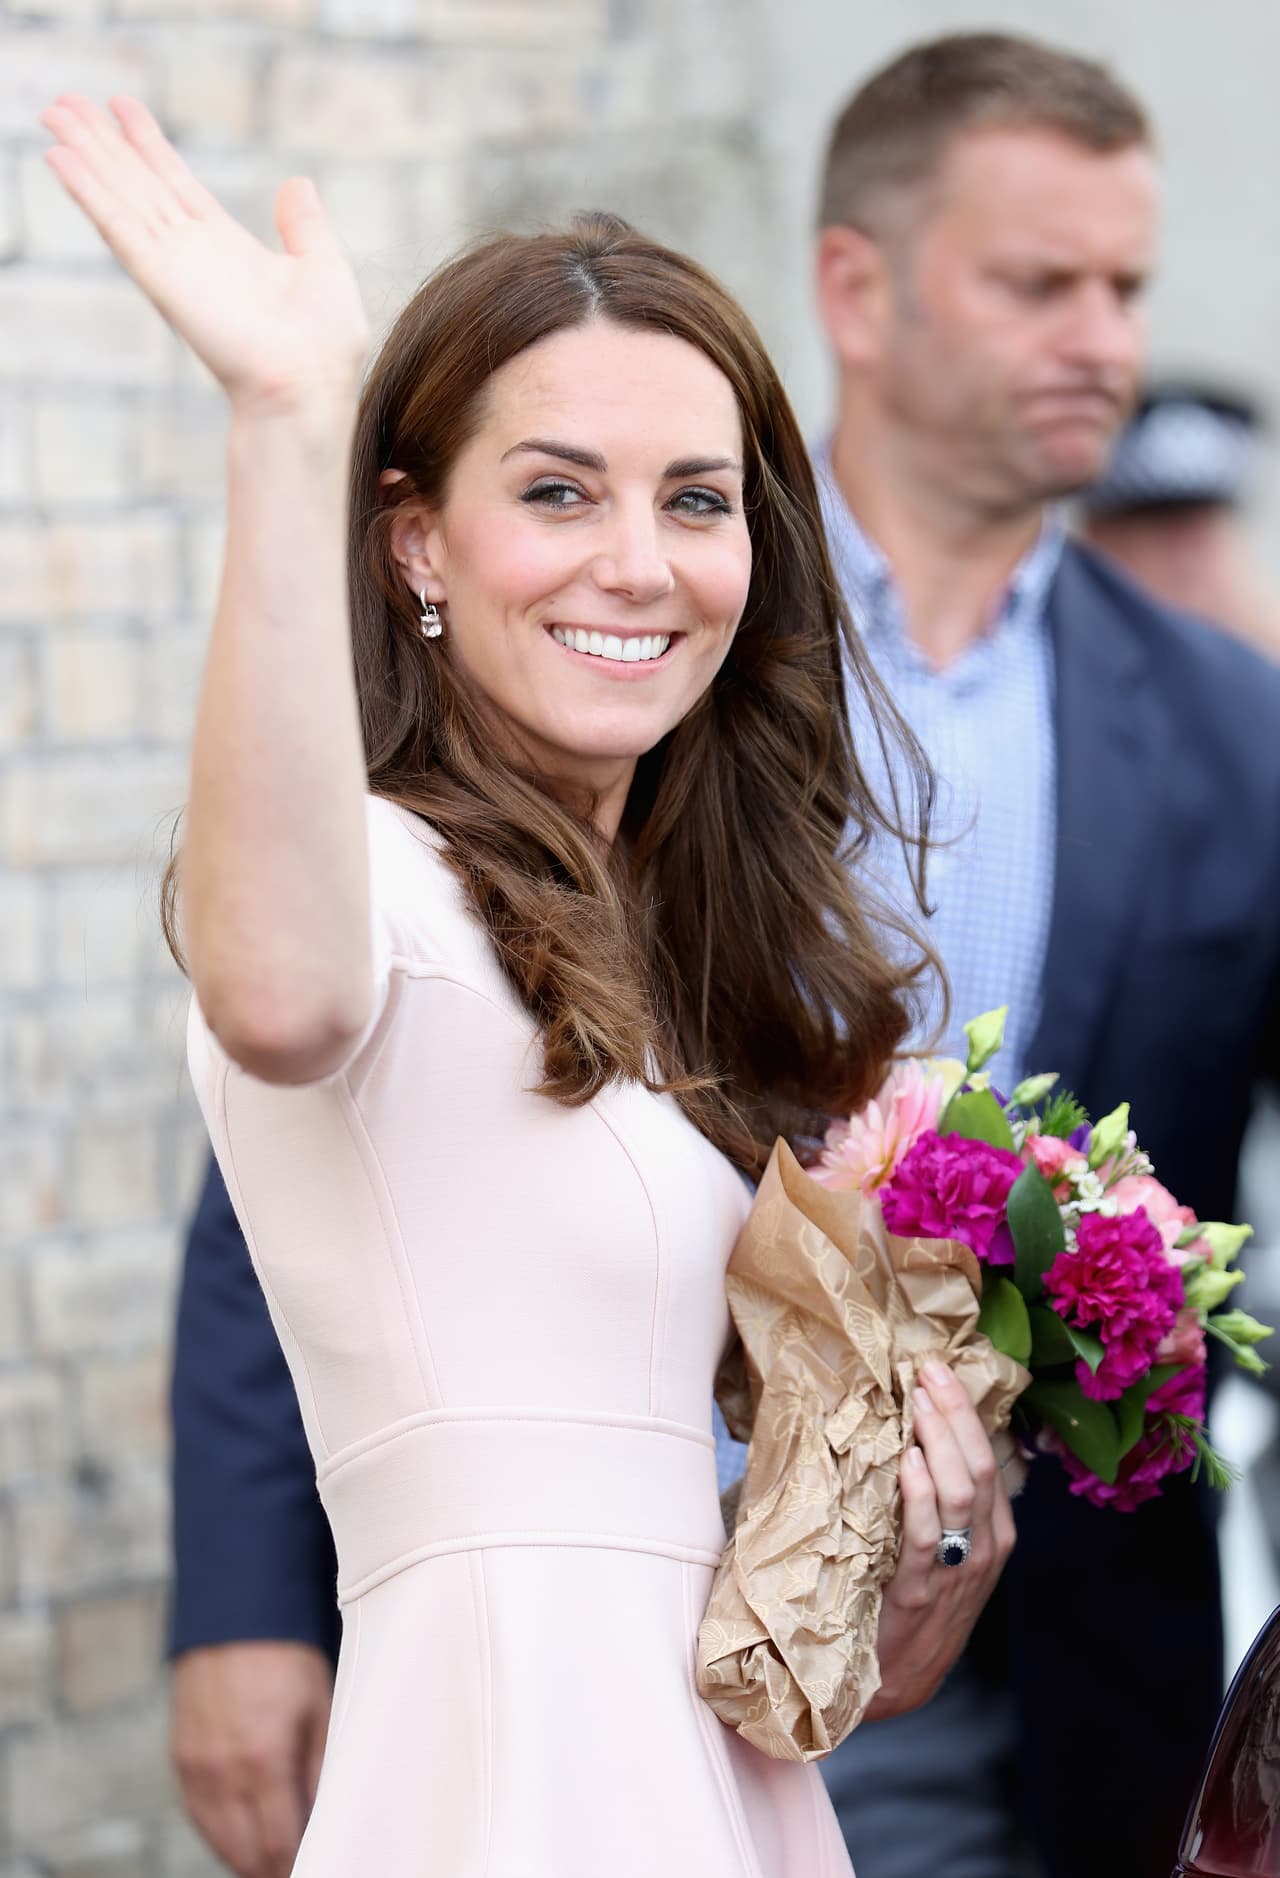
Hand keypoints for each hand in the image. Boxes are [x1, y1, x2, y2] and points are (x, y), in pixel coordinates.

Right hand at [39, 95, 368, 414]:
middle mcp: (193, 253)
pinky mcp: (162, 278)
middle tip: (66, 100)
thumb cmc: (323, 345)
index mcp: (228, 248)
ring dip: (86, 154)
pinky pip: (118, 226)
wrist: (308, 386)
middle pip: (138, 184)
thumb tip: (297, 182)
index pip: (177, 185)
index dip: (149, 146)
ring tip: (54, 112)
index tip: (122, 107)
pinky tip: (60, 158)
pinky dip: (89, 192)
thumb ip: (304, 225)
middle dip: (103, 142)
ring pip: (120, 195)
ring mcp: (174, 264)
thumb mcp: (322, 266)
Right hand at [170, 1641, 333, 1877]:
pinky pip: (199, 1818)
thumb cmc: (285, 1660)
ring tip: (274, 1859)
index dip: (296, 1867)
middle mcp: (223, 1774)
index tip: (314, 1867)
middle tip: (295, 1865)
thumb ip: (319, 1773)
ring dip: (246, 1858)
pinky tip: (243, 1835)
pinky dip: (221, 1835)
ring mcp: (195, 1770)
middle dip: (273, 1869)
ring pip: (220, 1844)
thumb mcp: (320, 1711)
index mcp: (264, 1761)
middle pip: (246, 1856)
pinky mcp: (179, 1762)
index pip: (278, 1846)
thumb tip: (323, 1821)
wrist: (234, 1618)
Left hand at [868, 1360, 1015, 1719]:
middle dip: (955, 1411)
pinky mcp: (921, 1592)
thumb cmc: (918, 1603)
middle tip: (929, 1368)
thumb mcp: (946, 1549)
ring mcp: (958, 1571)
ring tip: (919, 1400)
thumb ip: (944, 1500)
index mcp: (994, 1531)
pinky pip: (926, 1534)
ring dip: (940, 1440)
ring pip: (962, 1491)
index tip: (937, 1367)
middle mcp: (985, 1547)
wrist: (898, 1680)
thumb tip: (923, 1432)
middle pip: (982, 1464)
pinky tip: (908, 1461)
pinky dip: (919, 1494)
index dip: (965, 1409)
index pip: (990, 1456)